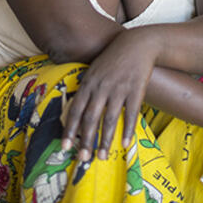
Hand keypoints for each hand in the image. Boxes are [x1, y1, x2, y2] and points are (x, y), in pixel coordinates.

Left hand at [61, 29, 155, 160]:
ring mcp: (119, 89)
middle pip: (90, 118)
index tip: (64, 146)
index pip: (75, 109)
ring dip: (105, 140)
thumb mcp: (95, 70)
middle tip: (82, 158)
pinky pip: (131, 114)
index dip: (69, 129)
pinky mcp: (136, 90)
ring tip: (102, 157)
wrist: (137, 44)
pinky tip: (126, 143)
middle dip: (85, 140)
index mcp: (88, 83)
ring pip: (109, 119)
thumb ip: (86, 88)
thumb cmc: (114, 58)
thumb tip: (76, 109)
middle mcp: (101, 87)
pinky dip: (128, 130)